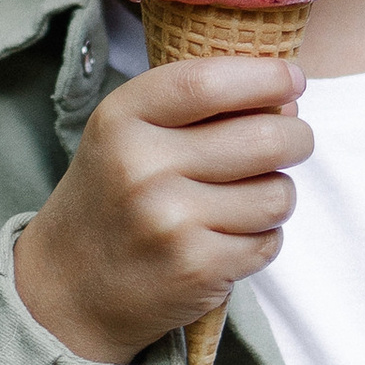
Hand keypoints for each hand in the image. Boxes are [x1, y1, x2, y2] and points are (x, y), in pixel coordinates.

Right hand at [14, 59, 309, 364]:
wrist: (68, 288)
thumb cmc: (112, 197)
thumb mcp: (127, 133)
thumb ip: (194, 106)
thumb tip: (287, 96)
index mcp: (122, 120)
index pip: (209, 81)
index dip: (266, 76)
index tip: (292, 78)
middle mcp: (142, 167)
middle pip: (264, 136)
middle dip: (296, 136)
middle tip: (292, 140)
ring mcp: (170, 221)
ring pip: (277, 193)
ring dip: (277, 194)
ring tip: (248, 198)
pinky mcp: (196, 268)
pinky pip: (269, 241)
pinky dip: (261, 238)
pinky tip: (228, 237)